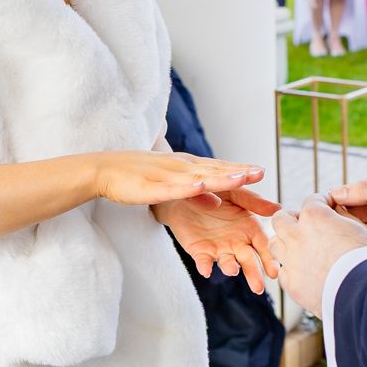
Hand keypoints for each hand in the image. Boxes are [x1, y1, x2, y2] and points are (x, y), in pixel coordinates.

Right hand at [91, 152, 264, 207]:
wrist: (105, 169)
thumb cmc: (138, 177)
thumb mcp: (172, 184)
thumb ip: (195, 192)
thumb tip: (217, 200)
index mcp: (186, 167)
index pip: (218, 168)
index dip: (240, 171)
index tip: (262, 173)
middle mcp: (181, 167)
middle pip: (214, 170)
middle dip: (239, 173)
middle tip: (262, 174)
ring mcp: (167, 175)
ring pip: (198, 177)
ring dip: (221, 178)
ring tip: (242, 178)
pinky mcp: (151, 186)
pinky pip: (172, 189)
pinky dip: (188, 188)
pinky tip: (202, 187)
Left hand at [158, 191, 279, 293]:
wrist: (187, 192)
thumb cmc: (216, 191)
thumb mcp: (236, 193)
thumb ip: (254, 201)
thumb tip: (279, 209)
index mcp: (250, 228)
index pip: (263, 247)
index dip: (269, 259)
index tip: (274, 272)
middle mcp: (237, 242)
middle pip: (248, 260)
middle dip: (254, 274)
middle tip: (258, 287)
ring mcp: (219, 249)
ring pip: (228, 263)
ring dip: (230, 268)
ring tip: (233, 270)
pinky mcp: (200, 251)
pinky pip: (203, 261)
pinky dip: (205, 266)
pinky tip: (206, 270)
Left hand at [268, 194, 366, 318]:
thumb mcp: (362, 228)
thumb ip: (343, 216)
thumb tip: (335, 211)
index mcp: (315, 217)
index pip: (312, 201)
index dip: (322, 203)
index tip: (328, 207)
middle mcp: (297, 236)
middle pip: (281, 219)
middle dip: (293, 219)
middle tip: (306, 226)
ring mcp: (291, 260)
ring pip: (275, 244)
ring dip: (285, 243)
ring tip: (300, 249)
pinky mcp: (291, 284)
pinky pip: (283, 272)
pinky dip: (291, 270)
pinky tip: (304, 273)